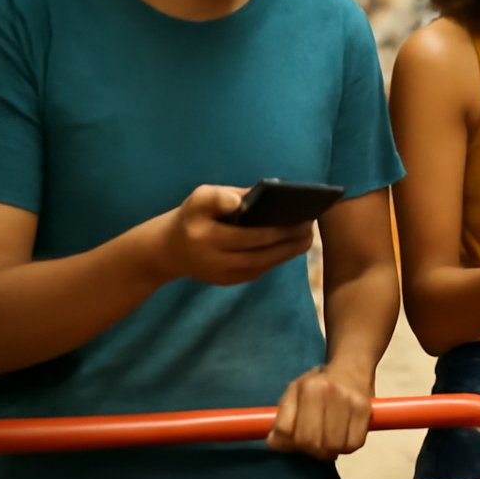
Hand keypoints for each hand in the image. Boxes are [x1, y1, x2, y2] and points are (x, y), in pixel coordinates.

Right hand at [148, 186, 314, 287]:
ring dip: (288, 252)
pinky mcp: (228, 281)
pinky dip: (276, 258)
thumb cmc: (192, 217)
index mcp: (206, 236)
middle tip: (310, 227)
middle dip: (288, 241)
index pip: (249, 235)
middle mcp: (215, 259)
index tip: (300, 217)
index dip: (278, 229)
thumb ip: (222, 197)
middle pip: (261, 252)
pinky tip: (291, 246)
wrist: (169, 250)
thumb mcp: (199, 198)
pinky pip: (258, 270)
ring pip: (262, 264)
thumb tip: (250, 199)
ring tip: (307, 237)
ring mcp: (222, 274)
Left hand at [267, 362, 373, 459]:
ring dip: (329, 451)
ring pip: (333, 447)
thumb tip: (273, 443)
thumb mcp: (295, 392)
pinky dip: (346, 448)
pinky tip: (343, 438)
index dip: (287, 441)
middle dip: (310, 449)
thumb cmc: (320, 384)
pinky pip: (354, 444)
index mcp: (308, 387)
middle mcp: (330, 392)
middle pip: (310, 441)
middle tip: (314, 445)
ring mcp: (350, 402)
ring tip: (328, 441)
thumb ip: (282, 418)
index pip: (286, 430)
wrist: (352, 368)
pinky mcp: (366, 411)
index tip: (294, 440)